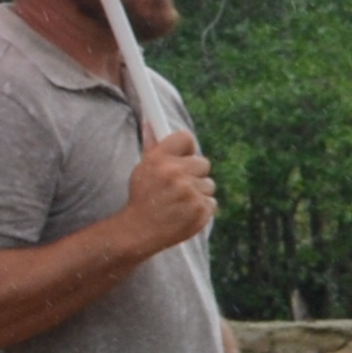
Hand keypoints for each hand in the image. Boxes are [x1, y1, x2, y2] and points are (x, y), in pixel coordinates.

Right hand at [124, 126, 216, 250]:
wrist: (140, 231)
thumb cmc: (142, 197)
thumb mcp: (142, 169)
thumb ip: (152, 145)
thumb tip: (150, 121)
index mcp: (159, 159)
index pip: (186, 138)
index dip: (187, 148)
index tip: (184, 156)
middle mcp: (175, 173)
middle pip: (203, 163)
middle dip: (195, 174)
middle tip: (179, 186)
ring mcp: (190, 192)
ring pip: (209, 184)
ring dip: (198, 192)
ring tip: (180, 202)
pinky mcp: (200, 210)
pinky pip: (211, 202)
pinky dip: (201, 208)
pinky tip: (185, 212)